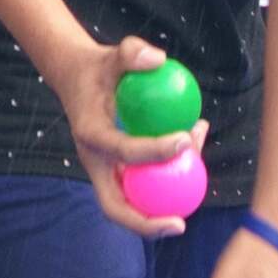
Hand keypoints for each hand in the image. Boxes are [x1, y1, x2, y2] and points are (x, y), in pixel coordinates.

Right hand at [52, 31, 202, 214]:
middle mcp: (96, 162)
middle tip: (179, 224)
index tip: (184, 141)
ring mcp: (106, 171)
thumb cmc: (100, 68)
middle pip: (116, 205)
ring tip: (199, 176)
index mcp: (91, 136)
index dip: (153, 152)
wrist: (79, 79)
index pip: (123, 152)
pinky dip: (170, 177)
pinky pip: (145, 186)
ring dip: (165, 203)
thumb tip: (158, 59)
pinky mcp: (118, 172)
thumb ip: (132, 52)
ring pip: (133, 202)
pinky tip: (196, 151)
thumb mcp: (113, 54)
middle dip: (145, 223)